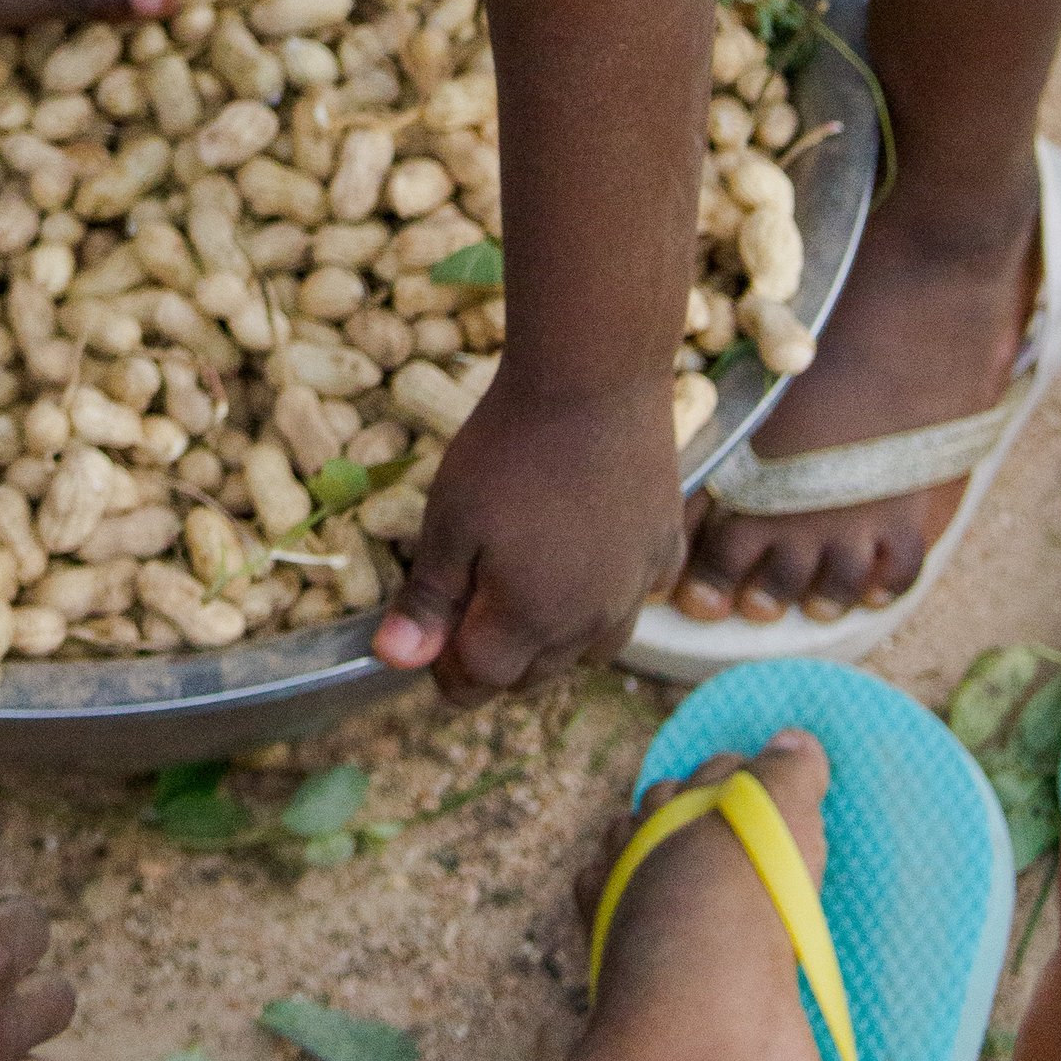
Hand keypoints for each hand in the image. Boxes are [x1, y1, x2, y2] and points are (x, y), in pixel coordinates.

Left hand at [372, 370, 685, 692]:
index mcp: (531, 621)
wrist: (594, 382)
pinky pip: (633, 598)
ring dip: (553, 639)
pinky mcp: (666, 547)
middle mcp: (592, 621)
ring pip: (591, 647)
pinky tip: (585, 559)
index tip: (427, 638)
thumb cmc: (508, 451)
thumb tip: (395, 660)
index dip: (446, 669)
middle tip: (465, 611)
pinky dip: (605, 596)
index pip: (481, 679)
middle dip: (496, 659)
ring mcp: (637, 586)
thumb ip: (428, 599)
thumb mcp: (449, 522)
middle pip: (536, 673)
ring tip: (522, 593)